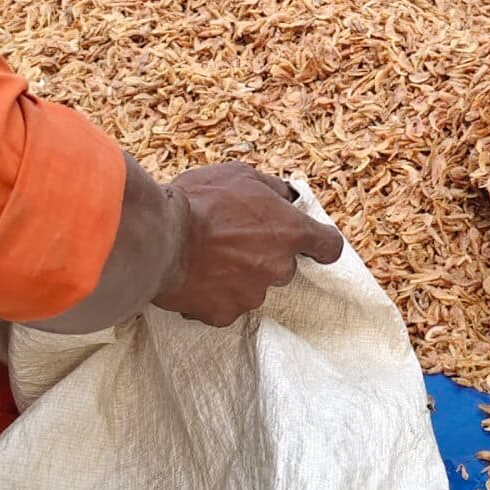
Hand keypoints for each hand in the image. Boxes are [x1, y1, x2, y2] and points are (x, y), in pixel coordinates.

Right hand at [151, 163, 344, 327]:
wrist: (161, 236)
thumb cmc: (200, 200)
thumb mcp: (240, 175)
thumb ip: (271, 189)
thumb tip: (286, 197)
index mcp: (289, 231)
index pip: (329, 246)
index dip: (320, 245)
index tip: (311, 244)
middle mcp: (278, 267)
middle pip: (283, 267)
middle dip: (264, 255)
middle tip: (232, 240)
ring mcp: (252, 295)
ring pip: (253, 286)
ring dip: (238, 275)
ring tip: (207, 257)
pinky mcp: (225, 314)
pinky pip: (225, 304)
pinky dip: (213, 294)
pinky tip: (195, 275)